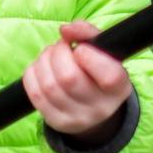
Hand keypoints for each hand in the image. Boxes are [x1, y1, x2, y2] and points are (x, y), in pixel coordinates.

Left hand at [23, 21, 130, 136]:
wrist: (92, 107)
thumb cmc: (98, 71)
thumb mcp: (103, 52)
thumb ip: (88, 33)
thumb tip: (65, 30)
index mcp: (118, 90)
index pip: (109, 77)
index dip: (89, 57)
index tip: (80, 49)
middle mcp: (100, 109)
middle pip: (69, 78)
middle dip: (59, 53)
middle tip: (61, 46)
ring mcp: (76, 119)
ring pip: (49, 85)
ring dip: (44, 61)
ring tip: (51, 55)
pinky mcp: (56, 122)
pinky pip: (35, 94)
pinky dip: (33, 73)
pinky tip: (42, 68)